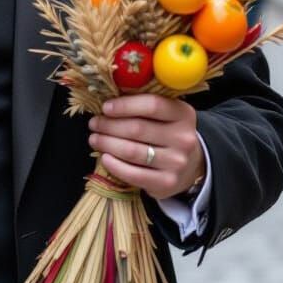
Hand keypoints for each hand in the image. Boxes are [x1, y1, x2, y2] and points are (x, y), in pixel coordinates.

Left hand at [88, 94, 204, 200]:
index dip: (124, 105)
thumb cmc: (167, 133)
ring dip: (107, 144)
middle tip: (94, 123)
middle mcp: (183, 138)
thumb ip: (143, 104)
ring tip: (95, 139)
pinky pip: (134, 174)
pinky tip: (104, 158)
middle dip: (109, 125)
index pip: (152, 105)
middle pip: (137, 129)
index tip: (105, 107)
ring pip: (132, 151)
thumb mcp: (165, 114)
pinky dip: (114, 165)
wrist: (188, 166)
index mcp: (183, 114)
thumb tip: (108, 100)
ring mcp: (176, 162)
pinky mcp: (167, 182)